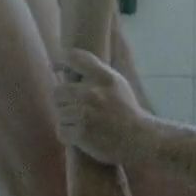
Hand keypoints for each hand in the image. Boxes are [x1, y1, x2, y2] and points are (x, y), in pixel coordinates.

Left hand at [52, 48, 145, 165]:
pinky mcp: (81, 133)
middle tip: (77, 109)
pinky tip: (84, 136)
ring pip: (59, 113)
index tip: (55, 67)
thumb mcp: (116, 83)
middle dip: (64, 101)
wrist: (139, 138)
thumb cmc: (125, 110)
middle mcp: (92, 92)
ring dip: (68, 120)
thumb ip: (95, 73)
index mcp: (103, 77)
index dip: (60, 61)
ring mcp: (85, 113)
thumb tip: (67, 65)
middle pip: (58, 91)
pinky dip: (69, 136)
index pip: (73, 57)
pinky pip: (62, 131)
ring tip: (86, 124)